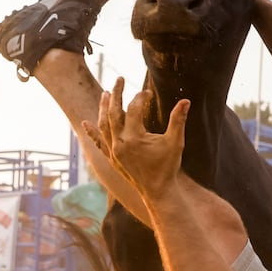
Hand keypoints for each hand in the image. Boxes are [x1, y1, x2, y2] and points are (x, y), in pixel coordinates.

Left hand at [81, 77, 190, 200]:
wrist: (157, 191)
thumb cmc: (168, 167)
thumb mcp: (175, 142)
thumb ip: (178, 120)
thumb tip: (186, 100)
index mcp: (134, 137)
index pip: (134, 109)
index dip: (141, 97)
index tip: (148, 92)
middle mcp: (119, 143)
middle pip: (114, 112)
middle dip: (116, 94)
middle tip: (119, 78)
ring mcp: (113, 151)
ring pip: (104, 125)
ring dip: (103, 108)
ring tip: (105, 94)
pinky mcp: (111, 159)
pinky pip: (98, 143)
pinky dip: (92, 133)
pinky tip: (85, 123)